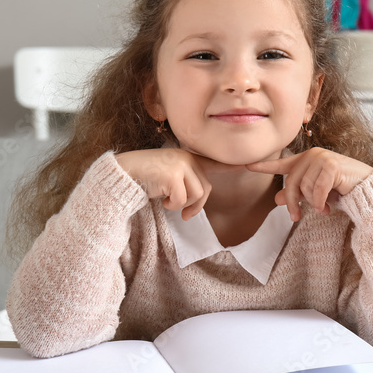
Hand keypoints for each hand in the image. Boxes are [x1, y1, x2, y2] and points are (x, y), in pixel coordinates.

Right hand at [116, 149, 241, 219]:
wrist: (124, 174)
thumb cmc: (146, 178)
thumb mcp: (170, 178)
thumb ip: (186, 183)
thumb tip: (196, 204)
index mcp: (188, 158)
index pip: (215, 162)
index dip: (232, 165)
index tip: (249, 164)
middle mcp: (187, 158)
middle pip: (206, 189)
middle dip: (196, 205)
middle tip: (185, 214)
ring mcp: (180, 164)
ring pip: (197, 195)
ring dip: (183, 205)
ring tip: (168, 201)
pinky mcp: (173, 174)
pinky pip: (182, 199)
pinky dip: (172, 205)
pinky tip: (162, 199)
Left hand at [246, 148, 372, 220]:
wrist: (367, 189)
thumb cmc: (341, 189)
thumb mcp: (316, 193)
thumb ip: (297, 194)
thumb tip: (277, 199)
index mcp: (305, 160)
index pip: (281, 164)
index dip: (264, 166)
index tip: (247, 166)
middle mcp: (312, 156)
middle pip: (291, 183)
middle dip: (293, 203)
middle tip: (295, 218)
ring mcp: (322, 158)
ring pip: (305, 188)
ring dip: (313, 203)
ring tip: (323, 208)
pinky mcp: (332, 166)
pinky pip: (317, 190)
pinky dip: (320, 203)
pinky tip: (327, 208)